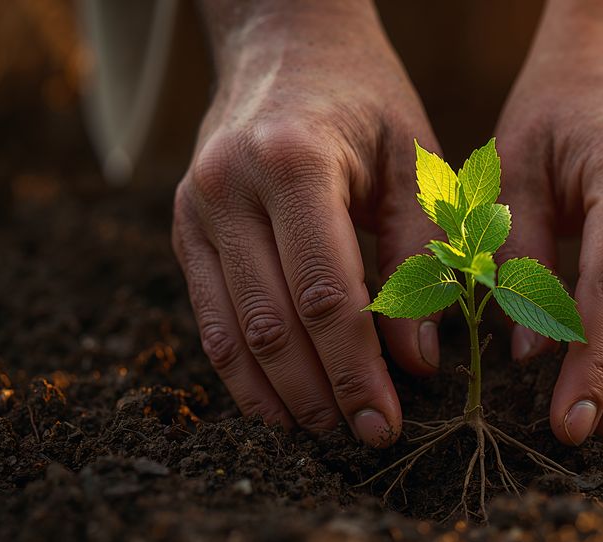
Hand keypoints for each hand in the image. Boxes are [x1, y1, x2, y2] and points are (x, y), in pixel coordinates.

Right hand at [172, 1, 440, 445]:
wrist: (284, 43)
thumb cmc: (365, 100)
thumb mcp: (412, 159)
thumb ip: (418, 257)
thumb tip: (417, 361)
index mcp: (295, 162)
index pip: (326, 293)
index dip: (357, 368)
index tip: (387, 420)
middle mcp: (230, 188)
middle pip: (273, 323)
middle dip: (322, 393)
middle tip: (365, 437)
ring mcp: (195, 210)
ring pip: (231, 332)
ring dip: (278, 395)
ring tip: (323, 435)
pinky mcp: (184, 229)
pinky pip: (209, 317)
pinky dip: (240, 371)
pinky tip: (276, 405)